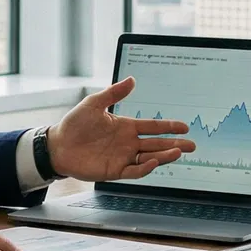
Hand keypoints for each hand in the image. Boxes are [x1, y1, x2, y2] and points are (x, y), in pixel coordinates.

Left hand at [47, 77, 197, 180]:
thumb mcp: (95, 103)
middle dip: (175, 144)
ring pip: (150, 158)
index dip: (169, 127)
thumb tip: (132, 80)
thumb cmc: (75, 124)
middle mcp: (128, 143)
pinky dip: (145, 167)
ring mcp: (122, 157)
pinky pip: (134, 170)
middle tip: (193, 145)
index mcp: (126, 127)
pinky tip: (154, 161)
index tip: (185, 126)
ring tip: (179, 152)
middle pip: (157, 144)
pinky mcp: (114, 171)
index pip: (153, 127)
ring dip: (165, 155)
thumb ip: (114, 93)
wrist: (58, 145)